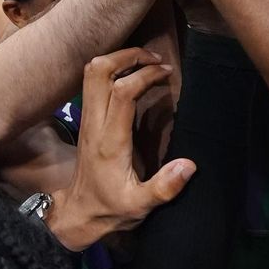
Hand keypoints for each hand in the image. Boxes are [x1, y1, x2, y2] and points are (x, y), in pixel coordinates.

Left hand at [49, 48, 196, 250]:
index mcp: (109, 141)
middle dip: (128, 56)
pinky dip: (113, 70)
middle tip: (155, 59)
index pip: (122, 92)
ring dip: (118, 59)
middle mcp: (94, 123)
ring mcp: (87, 119)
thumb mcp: (139, 206)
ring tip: (146, 62)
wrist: (78, 213)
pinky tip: (134, 75)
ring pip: (92, 72)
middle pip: (98, 71)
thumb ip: (164, 187)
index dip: (145, 75)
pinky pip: (93, 82)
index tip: (167, 73)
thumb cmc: (110, 209)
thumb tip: (189, 165)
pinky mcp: (87, 119)